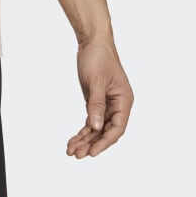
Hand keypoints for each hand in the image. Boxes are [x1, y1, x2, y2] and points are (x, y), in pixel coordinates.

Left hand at [66, 39, 132, 157]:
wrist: (92, 42)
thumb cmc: (98, 57)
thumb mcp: (96, 81)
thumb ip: (96, 104)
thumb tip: (95, 128)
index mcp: (124, 100)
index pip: (117, 128)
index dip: (105, 142)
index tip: (92, 152)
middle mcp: (118, 105)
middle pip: (106, 131)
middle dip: (92, 144)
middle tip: (77, 155)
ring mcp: (107, 105)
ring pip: (97, 128)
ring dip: (85, 140)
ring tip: (71, 151)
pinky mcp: (96, 102)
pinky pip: (91, 121)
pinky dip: (82, 131)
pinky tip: (73, 140)